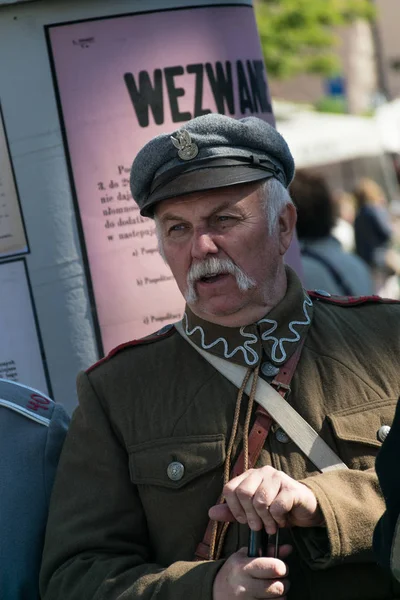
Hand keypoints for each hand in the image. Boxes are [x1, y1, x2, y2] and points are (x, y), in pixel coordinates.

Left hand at [209, 466, 323, 533]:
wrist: (304, 509)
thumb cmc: (276, 509)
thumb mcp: (252, 512)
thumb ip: (232, 512)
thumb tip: (211, 512)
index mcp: (250, 475)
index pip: (230, 488)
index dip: (234, 508)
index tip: (244, 520)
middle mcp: (262, 472)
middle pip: (244, 493)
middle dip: (250, 515)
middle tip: (259, 526)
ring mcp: (278, 477)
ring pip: (260, 500)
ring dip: (265, 519)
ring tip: (271, 526)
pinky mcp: (291, 487)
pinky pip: (277, 505)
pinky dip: (277, 518)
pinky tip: (282, 520)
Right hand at [213, 546, 290, 599]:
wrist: (216, 591)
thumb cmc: (234, 571)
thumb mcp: (245, 556)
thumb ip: (267, 551)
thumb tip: (288, 548)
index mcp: (243, 567)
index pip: (274, 567)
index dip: (282, 567)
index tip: (280, 567)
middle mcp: (245, 586)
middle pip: (278, 587)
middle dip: (284, 582)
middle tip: (280, 579)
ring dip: (280, 595)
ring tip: (273, 589)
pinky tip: (268, 597)